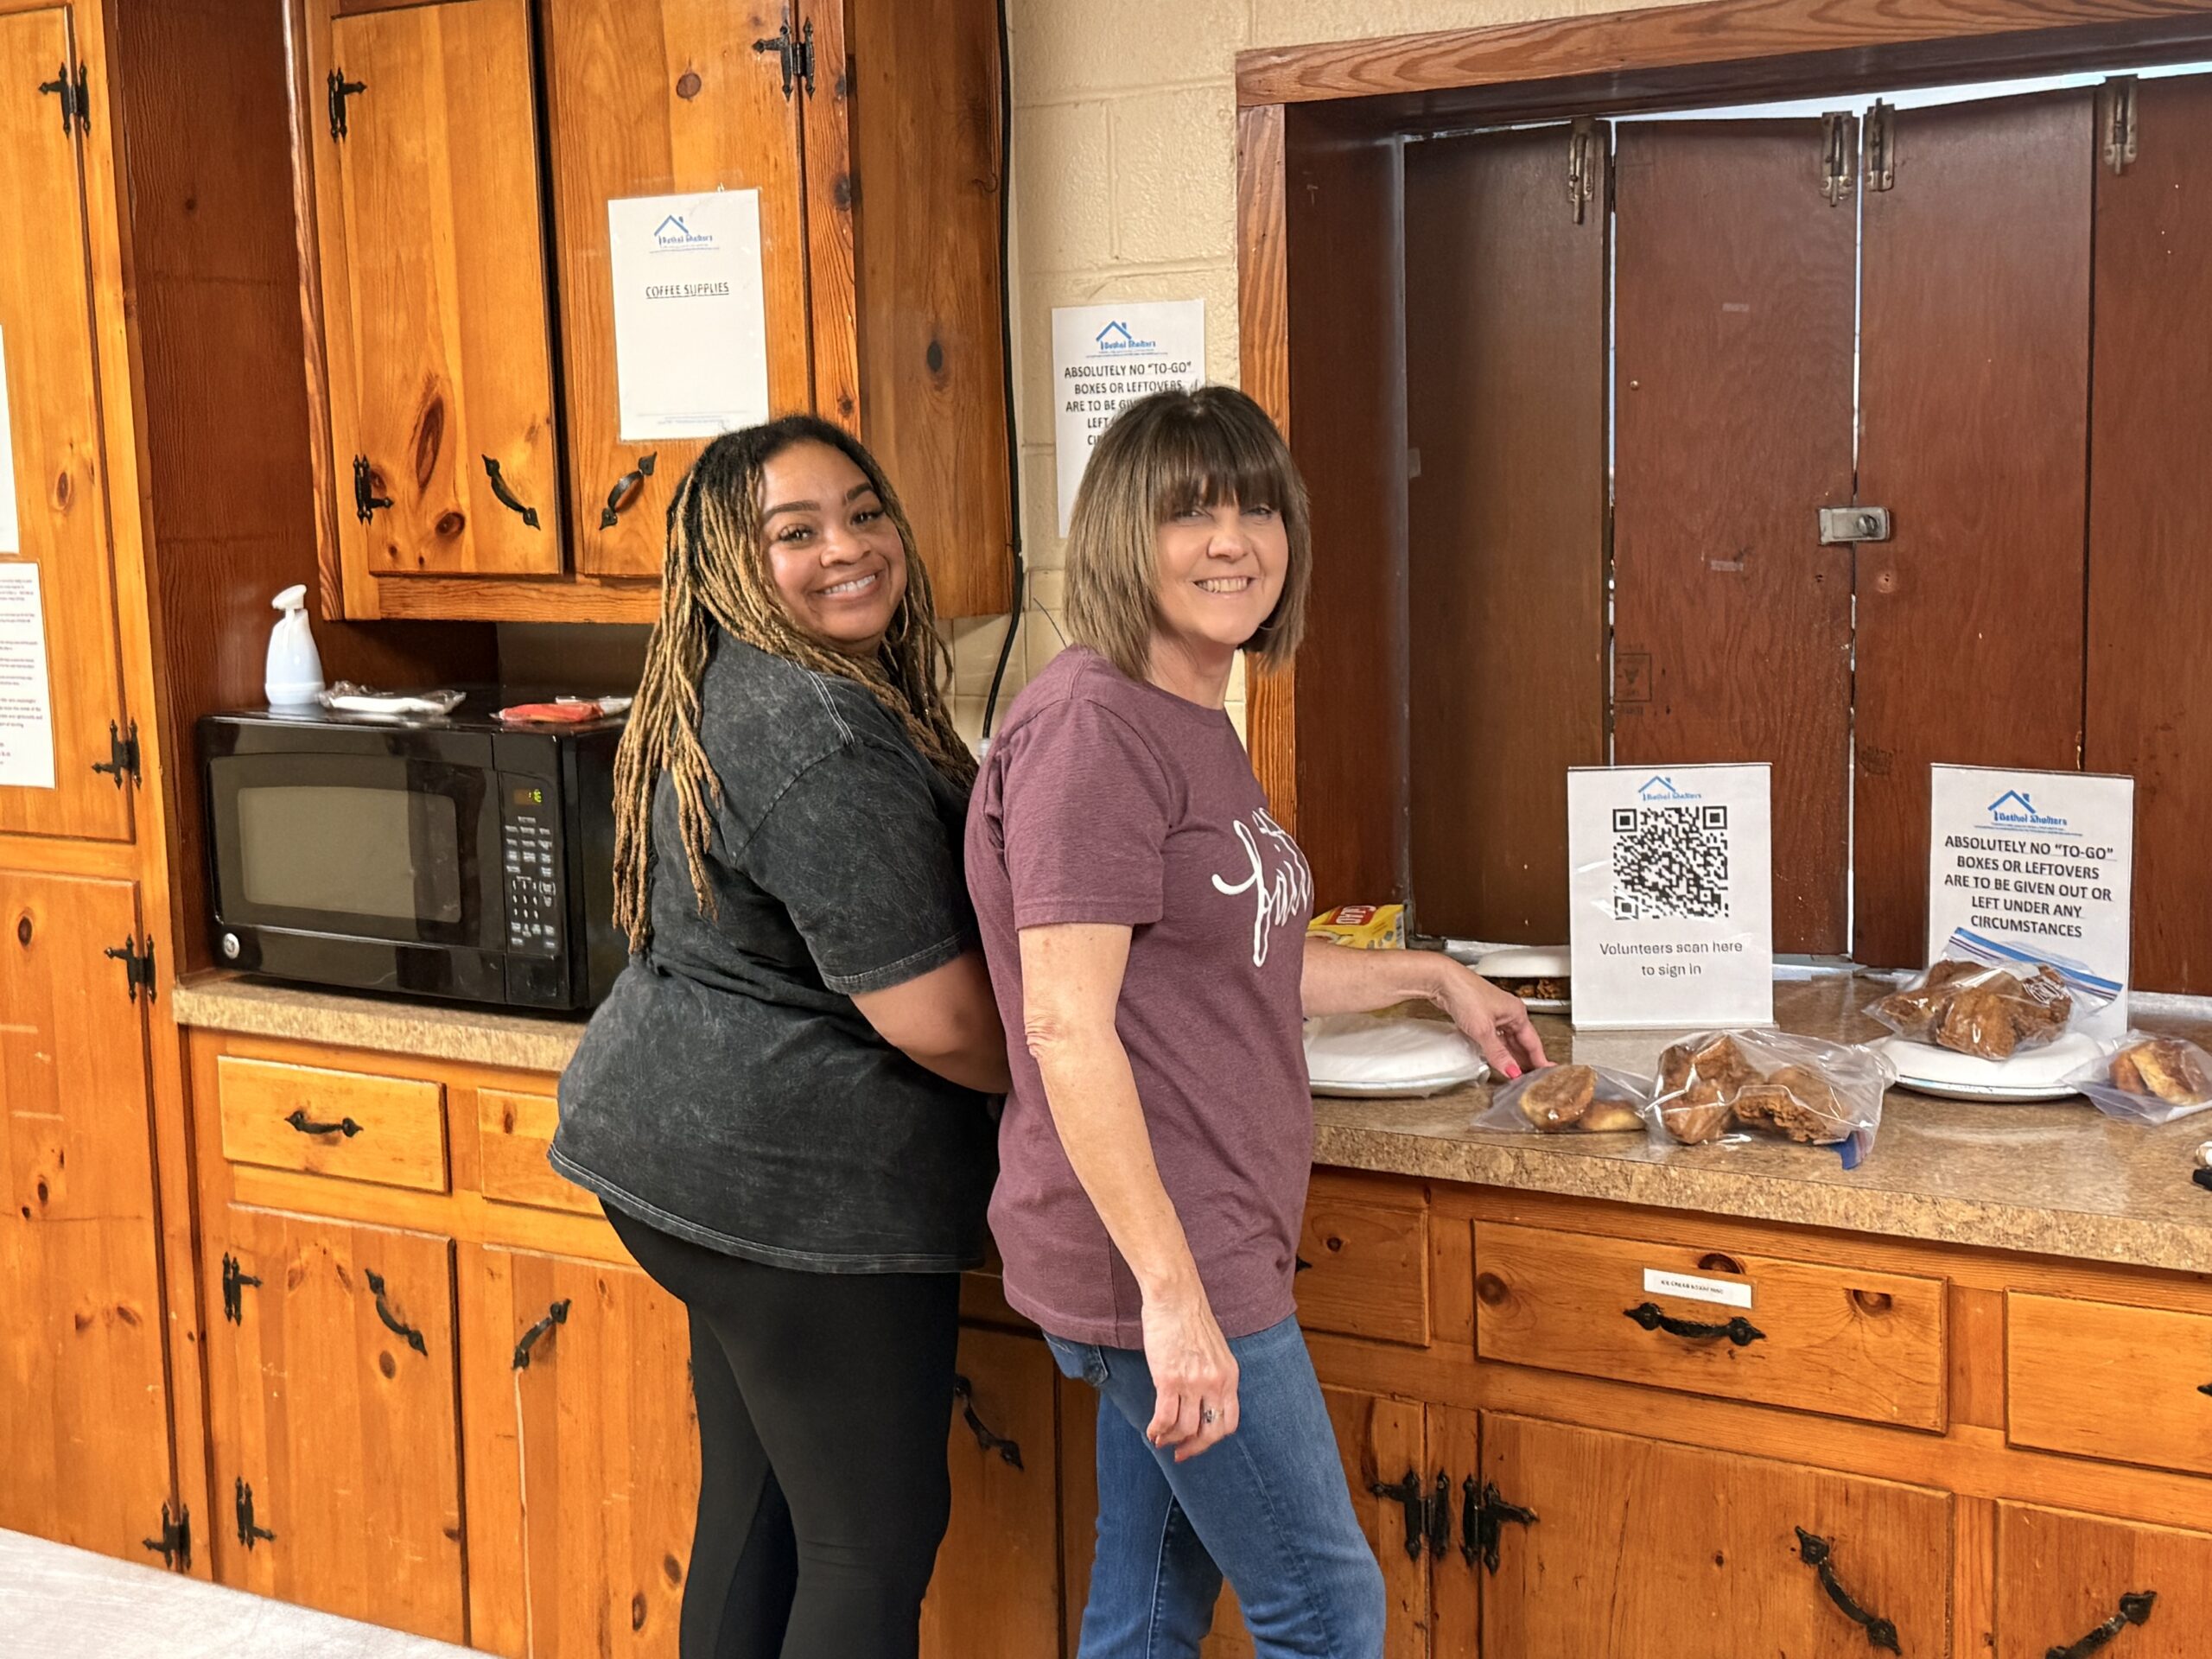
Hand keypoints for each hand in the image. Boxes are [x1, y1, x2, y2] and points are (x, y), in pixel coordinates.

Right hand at [1139, 1283, 1239, 1461]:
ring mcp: (1193, 1383)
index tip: (1198, 1443)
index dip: (1213, 1439)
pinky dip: (1157, 1430)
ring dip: (1171, 1439)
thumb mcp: (1215, 1350)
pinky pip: (1165, 1418)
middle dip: (1194, 1448)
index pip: (1229, 1422)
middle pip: (1211, 1432)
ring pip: (1185, 1429)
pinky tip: (1151, 1431)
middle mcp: (1216, 1383)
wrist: (1175, 1296)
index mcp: (1230, 1376)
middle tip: (1180, 1452)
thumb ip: (1213, 1375)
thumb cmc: (1190, 1318)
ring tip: (1160, 1439)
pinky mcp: (1169, 1379)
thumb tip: (1201, 1400)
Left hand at [1432, 961, 1549, 1079]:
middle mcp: (1508, 1013)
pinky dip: (1497, 1049)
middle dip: (1525, 1060)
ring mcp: (1494, 1014)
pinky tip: (1495, 1057)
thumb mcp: (1483, 1030)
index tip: (1546, 1073)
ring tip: (1513, 1072)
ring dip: (1510, 1056)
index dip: (1539, 1059)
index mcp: (1516, 1013)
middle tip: (1529, 1078)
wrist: (1442, 980)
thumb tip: (1511, 1070)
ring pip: (1507, 1040)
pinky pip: (1494, 1037)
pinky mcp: (1481, 1016)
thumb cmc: (1465, 993)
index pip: (1533, 1042)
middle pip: (1521, 1042)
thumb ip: (1497, 1053)